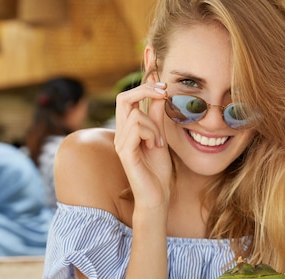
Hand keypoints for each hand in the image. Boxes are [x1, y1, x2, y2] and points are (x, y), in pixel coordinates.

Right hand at [114, 82, 170, 208]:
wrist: (157, 196)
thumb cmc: (157, 171)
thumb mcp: (160, 137)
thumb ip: (157, 116)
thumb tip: (160, 92)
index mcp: (127, 129)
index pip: (127, 97)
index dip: (142, 82)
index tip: (159, 75)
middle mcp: (120, 134)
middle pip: (124, 97)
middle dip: (146, 89)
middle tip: (164, 93)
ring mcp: (120, 143)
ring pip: (136, 114)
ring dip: (154, 125)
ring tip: (159, 142)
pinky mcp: (124, 152)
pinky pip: (137, 128)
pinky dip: (151, 134)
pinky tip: (155, 147)